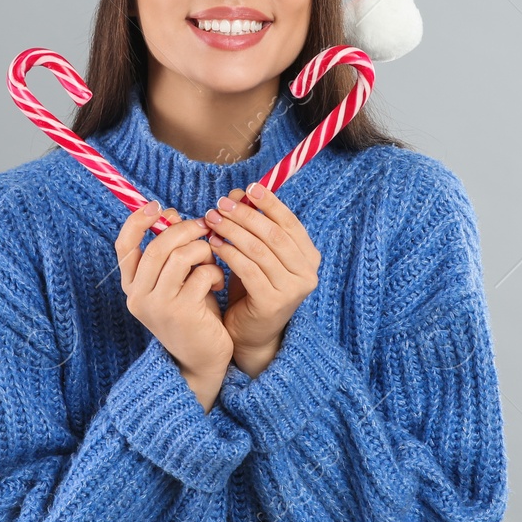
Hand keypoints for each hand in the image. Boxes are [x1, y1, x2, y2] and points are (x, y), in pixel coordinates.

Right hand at [115, 201, 234, 409]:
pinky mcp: (182, 313)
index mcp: (132, 286)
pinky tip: (217, 284)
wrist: (202, 360)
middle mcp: (138, 296)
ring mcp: (158, 306)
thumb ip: (172, 250)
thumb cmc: (192, 314)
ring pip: (181, 256)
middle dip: (185, 229)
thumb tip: (171, 214)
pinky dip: (214, 273)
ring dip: (203, 251)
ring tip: (212, 261)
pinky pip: (201, 274)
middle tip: (205, 226)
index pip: (124, 245)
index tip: (158, 205)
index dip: (137, 221)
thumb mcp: (178, 280)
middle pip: (157, 246)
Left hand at [203, 183, 320, 367]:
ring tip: (212, 220)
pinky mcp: (273, 303)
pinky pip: (248, 269)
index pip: (290, 223)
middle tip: (221, 204)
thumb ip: (251, 226)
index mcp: (309, 257)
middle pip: (274, 234)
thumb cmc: (253, 289)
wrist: (251, 334)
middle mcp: (307, 273)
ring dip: (232, 231)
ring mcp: (292, 289)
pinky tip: (213, 244)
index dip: (270, 203)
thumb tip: (238, 193)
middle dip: (245, 215)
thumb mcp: (255, 254)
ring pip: (259, 250)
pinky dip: (229, 253)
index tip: (249, 188)